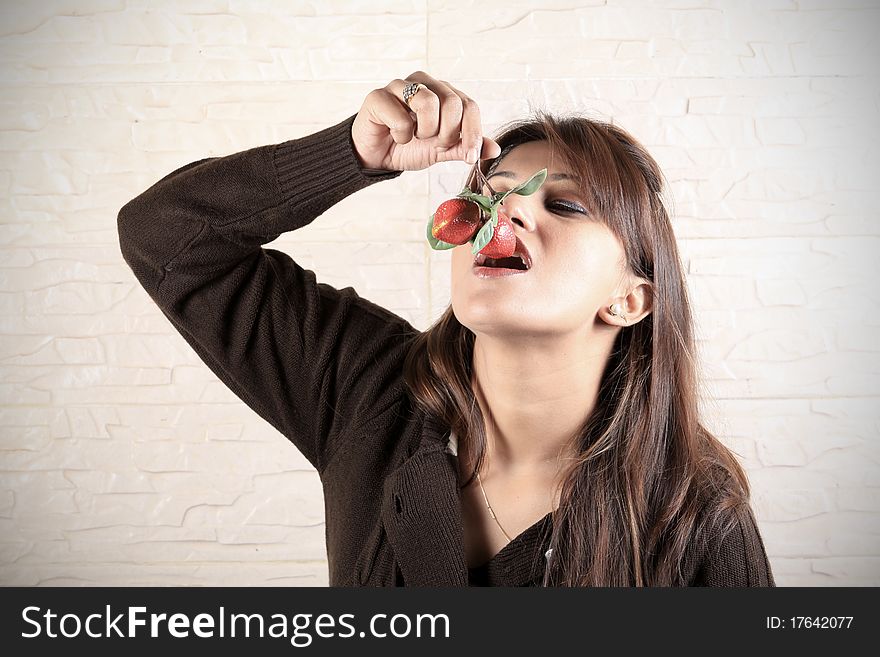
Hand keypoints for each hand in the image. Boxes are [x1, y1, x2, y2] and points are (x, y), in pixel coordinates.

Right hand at [351, 71, 501, 171]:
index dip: (472, 133)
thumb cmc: (409, 147)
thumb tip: (494, 149)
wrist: (377, 156)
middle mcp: (424, 83)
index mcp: (443, 92)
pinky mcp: (378, 96)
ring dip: (424, 131)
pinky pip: (400, 117)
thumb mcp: (442, 150)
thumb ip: (465, 146)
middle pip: (452, 103)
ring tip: (415, 136)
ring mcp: (400, 86)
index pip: (469, 105)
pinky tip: (394, 135)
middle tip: (435, 143)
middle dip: (447, 133)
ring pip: (428, 103)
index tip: (469, 157)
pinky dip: (401, 135)